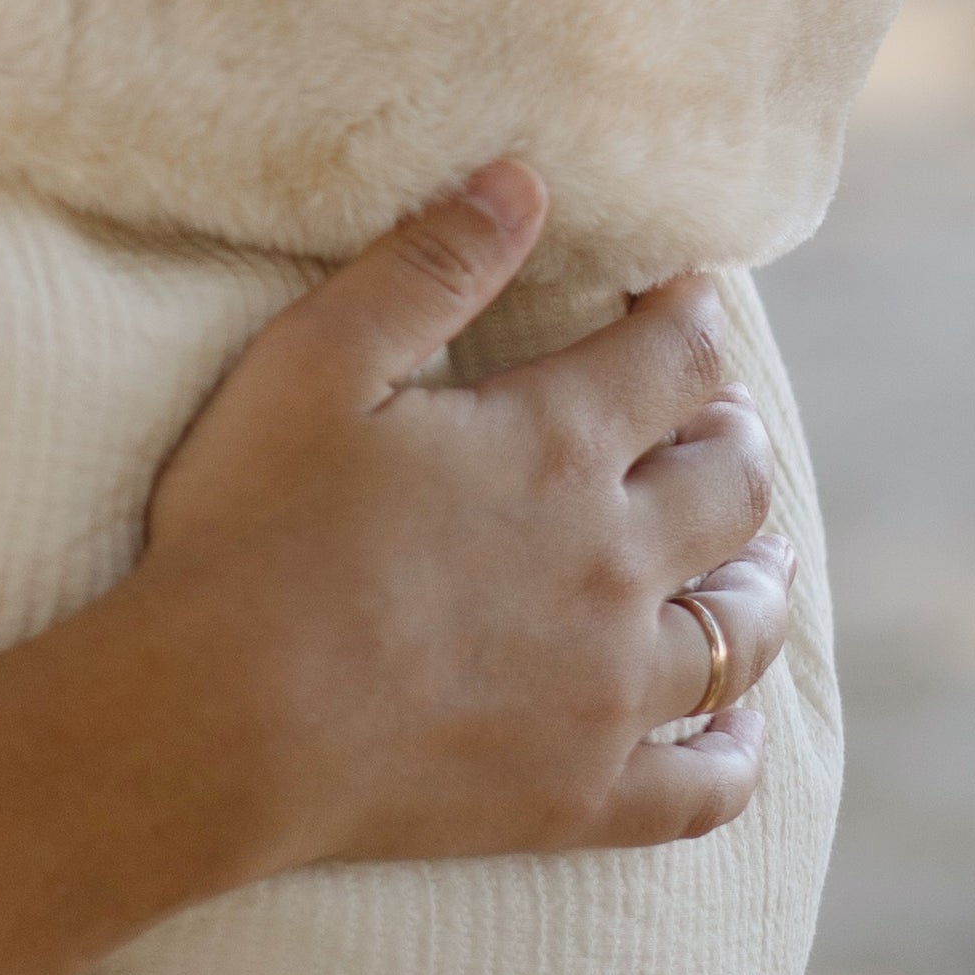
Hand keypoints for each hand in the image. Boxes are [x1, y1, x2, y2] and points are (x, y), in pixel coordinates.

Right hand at [0, 158, 791, 974]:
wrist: (216, 724)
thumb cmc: (250, 529)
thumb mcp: (316, 362)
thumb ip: (428, 264)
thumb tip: (525, 181)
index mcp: (557, 446)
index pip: (682, 358)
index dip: (690, 316)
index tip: (677, 300)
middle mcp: (615, 563)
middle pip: (735, 486)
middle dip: (732, 438)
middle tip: (710, 423)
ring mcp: (612, 690)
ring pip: (743, 629)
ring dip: (758, 578)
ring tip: (752, 558)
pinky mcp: (586, 794)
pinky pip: (711, 781)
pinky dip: (736, 745)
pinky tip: (730, 721)